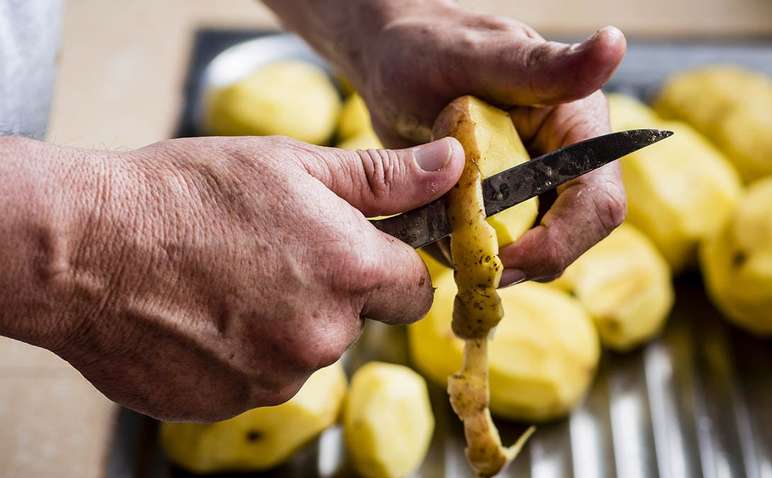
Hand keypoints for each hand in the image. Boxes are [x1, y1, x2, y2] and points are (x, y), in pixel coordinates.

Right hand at [0, 135, 462, 420]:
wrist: (83, 248)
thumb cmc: (185, 195)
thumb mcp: (294, 165)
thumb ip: (384, 178)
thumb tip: (452, 170)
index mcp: (350, 271)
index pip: (416, 289)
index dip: (391, 268)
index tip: (361, 254)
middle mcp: (322, 335)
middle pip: (356, 323)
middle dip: (330, 296)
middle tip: (271, 257)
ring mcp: (274, 377)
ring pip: (304, 354)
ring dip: (280, 326)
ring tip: (225, 284)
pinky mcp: (229, 404)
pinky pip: (256, 380)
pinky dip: (239, 354)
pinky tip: (202, 317)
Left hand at [350, 3, 626, 283]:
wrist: (390, 66)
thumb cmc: (431, 47)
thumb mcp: (481, 56)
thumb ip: (544, 66)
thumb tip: (613, 44)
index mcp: (579, 126)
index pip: (597, 201)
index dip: (559, 240)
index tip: (507, 257)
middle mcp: (566, 165)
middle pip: (569, 239)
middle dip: (521, 258)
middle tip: (465, 261)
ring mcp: (533, 193)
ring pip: (531, 255)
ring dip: (487, 260)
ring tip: (437, 230)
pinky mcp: (501, 212)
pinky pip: (493, 254)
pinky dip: (463, 255)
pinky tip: (430, 228)